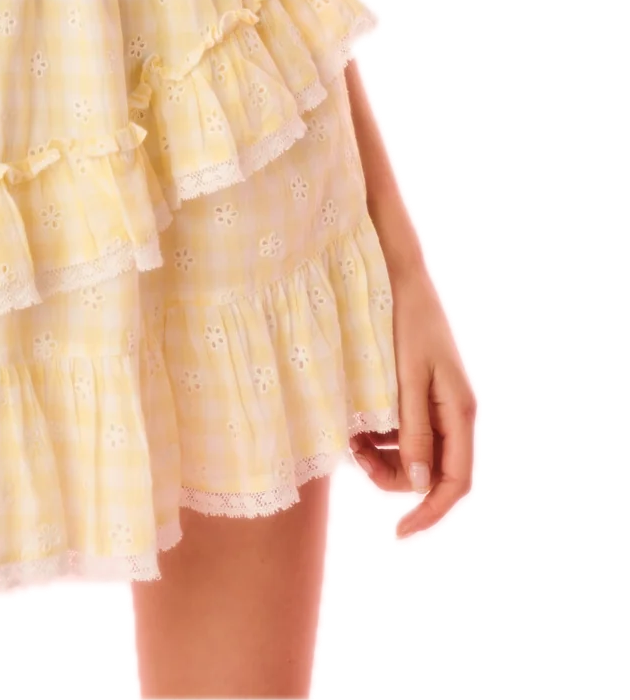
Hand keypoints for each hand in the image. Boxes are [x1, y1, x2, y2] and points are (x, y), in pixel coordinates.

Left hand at [349, 260, 481, 546]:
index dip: (432, 517)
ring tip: (351, 436)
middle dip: (392, 477)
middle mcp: (458, 415)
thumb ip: (413, 429)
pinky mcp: (425, 398)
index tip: (397, 538)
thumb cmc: (405, 319)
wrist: (403, 274)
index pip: (457, 485)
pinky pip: (409, 437)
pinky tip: (359, 424)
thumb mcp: (406, 375)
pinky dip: (384, 439)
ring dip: (384, 458)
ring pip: (418, 460)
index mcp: (462, 412)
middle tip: (352, 453)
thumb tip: (419, 486)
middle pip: (433, 477)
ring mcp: (443, 407)